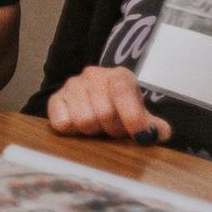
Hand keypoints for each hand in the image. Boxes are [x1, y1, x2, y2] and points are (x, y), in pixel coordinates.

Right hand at [45, 65, 173, 144]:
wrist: (100, 101)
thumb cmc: (123, 111)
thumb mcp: (144, 118)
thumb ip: (155, 127)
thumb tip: (155, 133)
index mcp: (119, 76)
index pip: (122, 90)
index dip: (132, 116)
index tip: (140, 136)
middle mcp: (93, 75)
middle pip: (104, 113)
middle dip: (113, 129)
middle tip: (114, 130)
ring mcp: (72, 86)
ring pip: (83, 120)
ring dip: (93, 131)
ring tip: (98, 126)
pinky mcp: (55, 99)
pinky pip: (62, 122)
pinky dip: (72, 130)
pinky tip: (80, 125)